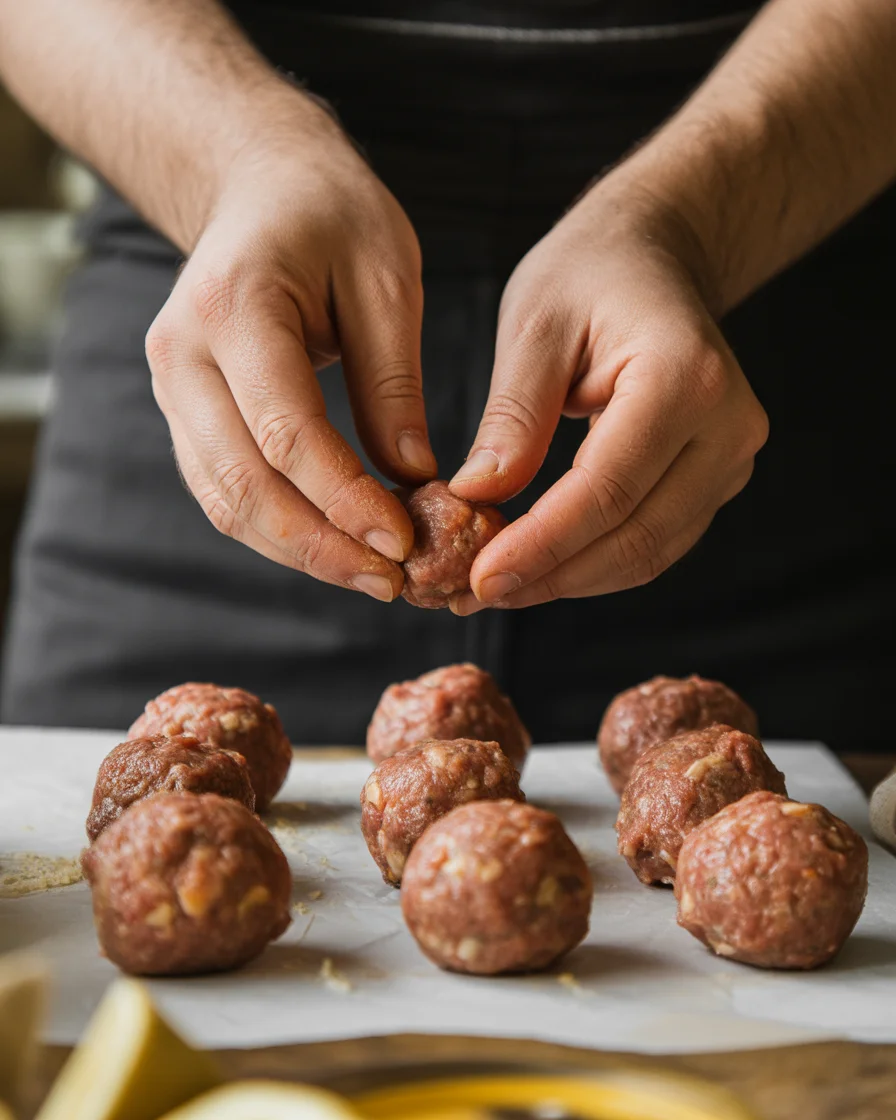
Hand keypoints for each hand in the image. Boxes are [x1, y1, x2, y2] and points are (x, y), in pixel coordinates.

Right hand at [146, 94, 436, 601]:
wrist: (260, 185)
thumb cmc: (332, 216)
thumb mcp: (386, 279)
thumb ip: (393, 382)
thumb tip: (414, 480)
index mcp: (234, 306)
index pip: (287, 433)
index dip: (346, 501)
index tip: (405, 543)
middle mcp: (183, 353)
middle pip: (244, 484)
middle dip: (322, 546)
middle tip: (393, 581)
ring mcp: (173, 386)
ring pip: (226, 501)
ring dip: (299, 551)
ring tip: (372, 578)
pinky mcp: (185, 410)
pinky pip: (223, 489)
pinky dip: (278, 530)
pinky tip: (334, 547)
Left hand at [449, 182, 768, 613]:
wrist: (654, 258)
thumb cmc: (590, 275)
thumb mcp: (534, 326)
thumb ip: (512, 416)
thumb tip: (477, 498)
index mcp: (684, 378)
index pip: (608, 490)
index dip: (542, 545)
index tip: (481, 578)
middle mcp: (726, 427)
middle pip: (635, 535)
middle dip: (551, 576)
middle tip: (473, 594)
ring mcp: (730, 458)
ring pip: (647, 552)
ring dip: (569, 581)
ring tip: (495, 589)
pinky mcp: (714, 479)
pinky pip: (653, 541)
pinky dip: (593, 563)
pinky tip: (538, 568)